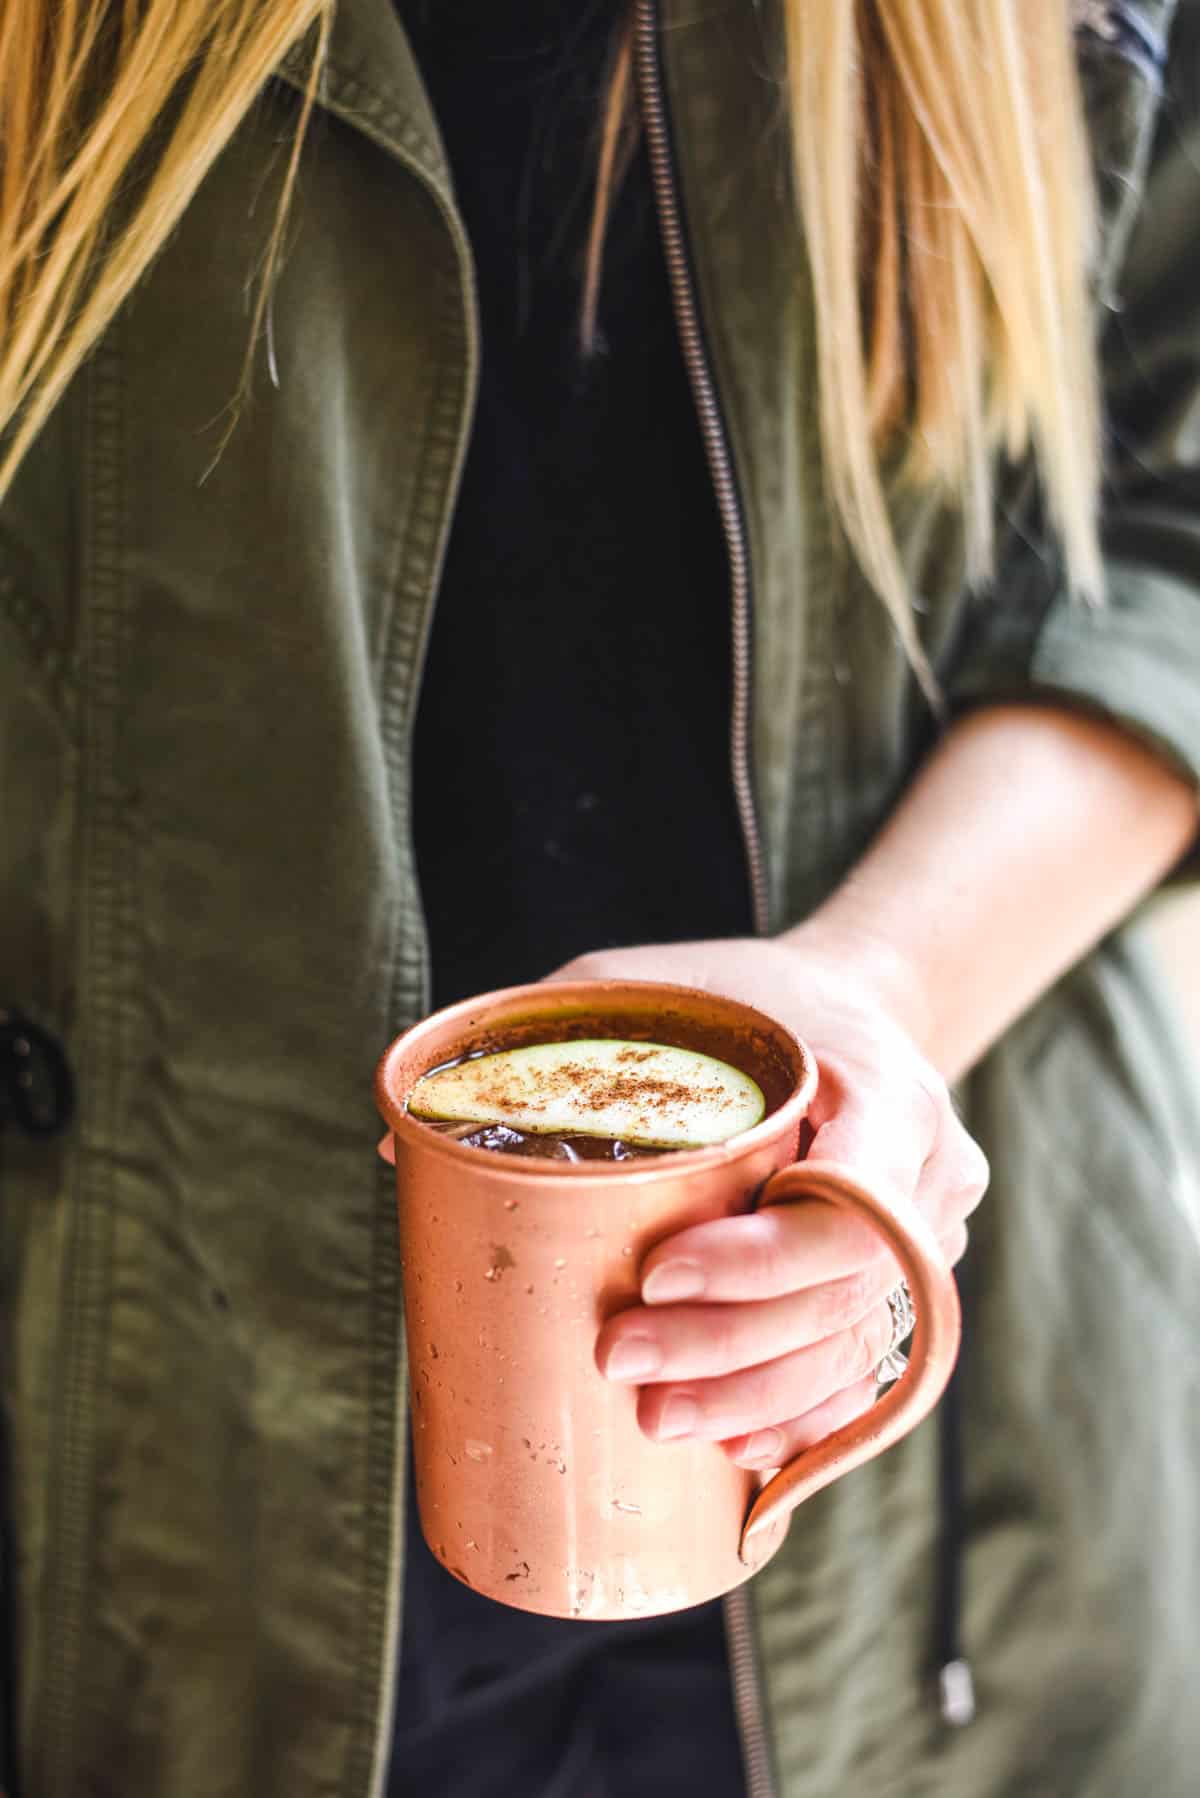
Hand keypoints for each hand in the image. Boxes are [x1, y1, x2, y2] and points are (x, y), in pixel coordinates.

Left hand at [547, 930, 986, 1468]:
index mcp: (887, 1090)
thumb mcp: (656, 982)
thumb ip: (559, 1036)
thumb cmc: (747, 997)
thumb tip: (409, 1134)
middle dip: (727, 1340)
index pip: (848, 1202)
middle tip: (618, 1356)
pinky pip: (865, 1375)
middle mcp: (930, 1174)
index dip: (757, 1258)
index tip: (655, 1272)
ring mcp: (932, 1241)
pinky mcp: (907, 1287)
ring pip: (851, 1347)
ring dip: (754, 1396)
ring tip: (655, 1416)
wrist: (858, 1007)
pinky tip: (738, 1449)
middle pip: (840, 1291)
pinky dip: (801, 1416)